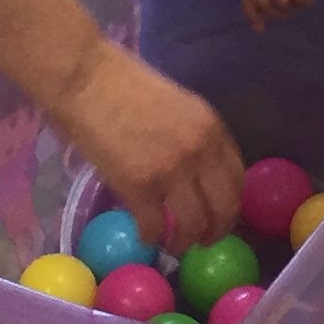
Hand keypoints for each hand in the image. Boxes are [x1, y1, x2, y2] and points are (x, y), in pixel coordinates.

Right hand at [49, 43, 240, 252]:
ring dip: (183, 241)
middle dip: (215, 231)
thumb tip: (198, 175)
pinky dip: (151, 236)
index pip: (238, 179)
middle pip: (224, 207)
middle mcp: (200, 151)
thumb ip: (194, 138)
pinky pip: (154, 226)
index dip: (231, 205)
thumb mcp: (178, 106)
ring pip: (192, 224)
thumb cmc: (124, 84)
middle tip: (202, 241)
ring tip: (172, 244)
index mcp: (212, 128)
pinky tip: (145, 235)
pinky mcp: (139, 186)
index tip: (220, 216)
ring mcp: (171, 171)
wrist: (86, 78)